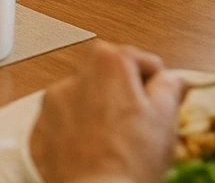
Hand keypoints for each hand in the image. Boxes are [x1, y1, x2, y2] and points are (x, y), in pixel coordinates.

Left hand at [29, 42, 183, 182]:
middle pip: (105, 74)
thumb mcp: (166, 118)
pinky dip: (77, 129)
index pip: (136, 57)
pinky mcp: (41, 127)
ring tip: (116, 139)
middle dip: (123, 92)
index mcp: (108, 65)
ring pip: (82, 97)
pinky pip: (64, 120)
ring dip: (97, 110)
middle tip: (141, 120)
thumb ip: (170, 88)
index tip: (160, 94)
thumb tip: (173, 80)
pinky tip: (95, 148)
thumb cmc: (130, 158)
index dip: (153, 78)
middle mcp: (75, 77)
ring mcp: (54, 102)